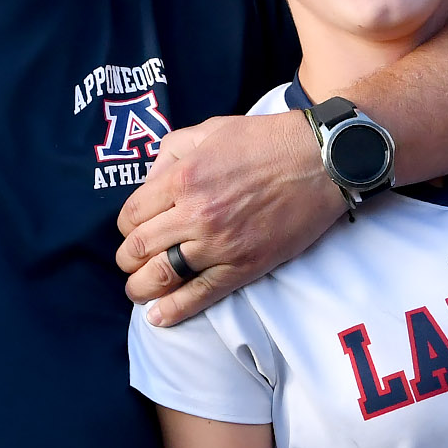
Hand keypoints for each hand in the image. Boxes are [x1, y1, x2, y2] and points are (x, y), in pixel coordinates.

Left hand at [117, 111, 341, 326]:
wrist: (320, 160)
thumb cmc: (267, 140)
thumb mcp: (211, 129)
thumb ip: (173, 151)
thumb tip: (151, 180)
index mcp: (183, 177)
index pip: (132, 214)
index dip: (127, 226)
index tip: (134, 230)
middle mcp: (195, 212)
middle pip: (139, 248)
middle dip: (127, 259)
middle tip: (131, 262)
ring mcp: (219, 243)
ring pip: (162, 275)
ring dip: (141, 287)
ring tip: (139, 290)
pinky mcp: (244, 265)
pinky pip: (200, 294)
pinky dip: (174, 309)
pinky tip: (158, 317)